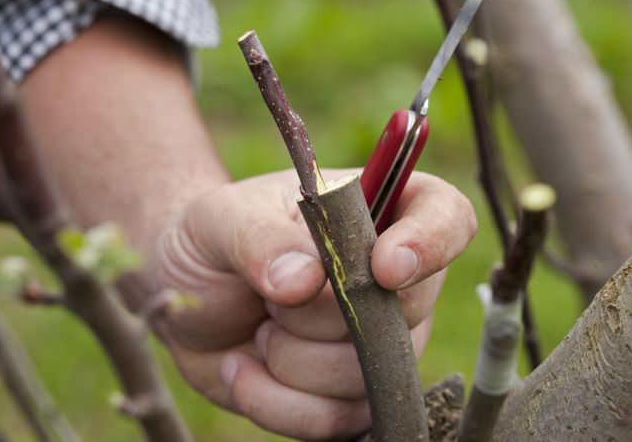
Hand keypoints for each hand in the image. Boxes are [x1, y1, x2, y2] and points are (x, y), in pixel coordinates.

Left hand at [153, 169, 475, 439]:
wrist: (185, 297)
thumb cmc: (213, 241)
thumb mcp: (221, 220)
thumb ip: (260, 240)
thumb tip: (304, 282)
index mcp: (375, 212)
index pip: (446, 217)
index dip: (431, 243)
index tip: (383, 267)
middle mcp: (390, 280)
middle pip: (406, 310)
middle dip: (320, 315)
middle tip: (269, 297)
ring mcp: (377, 342)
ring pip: (365, 374)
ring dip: (290, 360)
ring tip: (257, 329)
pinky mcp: (348, 395)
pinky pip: (335, 419)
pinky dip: (275, 401)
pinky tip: (243, 368)